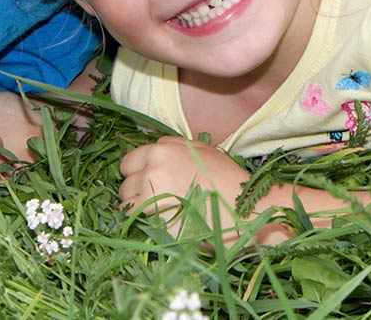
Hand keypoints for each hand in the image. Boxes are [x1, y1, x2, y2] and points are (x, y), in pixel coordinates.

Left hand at [118, 136, 248, 239]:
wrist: (244, 209)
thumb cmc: (228, 181)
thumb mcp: (204, 151)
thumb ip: (177, 146)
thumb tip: (157, 149)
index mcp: (163, 149)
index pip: (131, 160)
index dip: (140, 172)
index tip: (151, 183)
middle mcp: (152, 166)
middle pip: (126, 180)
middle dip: (136, 190)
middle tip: (156, 200)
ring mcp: (149, 191)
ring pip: (125, 200)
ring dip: (136, 207)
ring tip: (160, 213)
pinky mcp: (150, 215)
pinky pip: (127, 218)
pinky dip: (136, 221)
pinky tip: (153, 223)